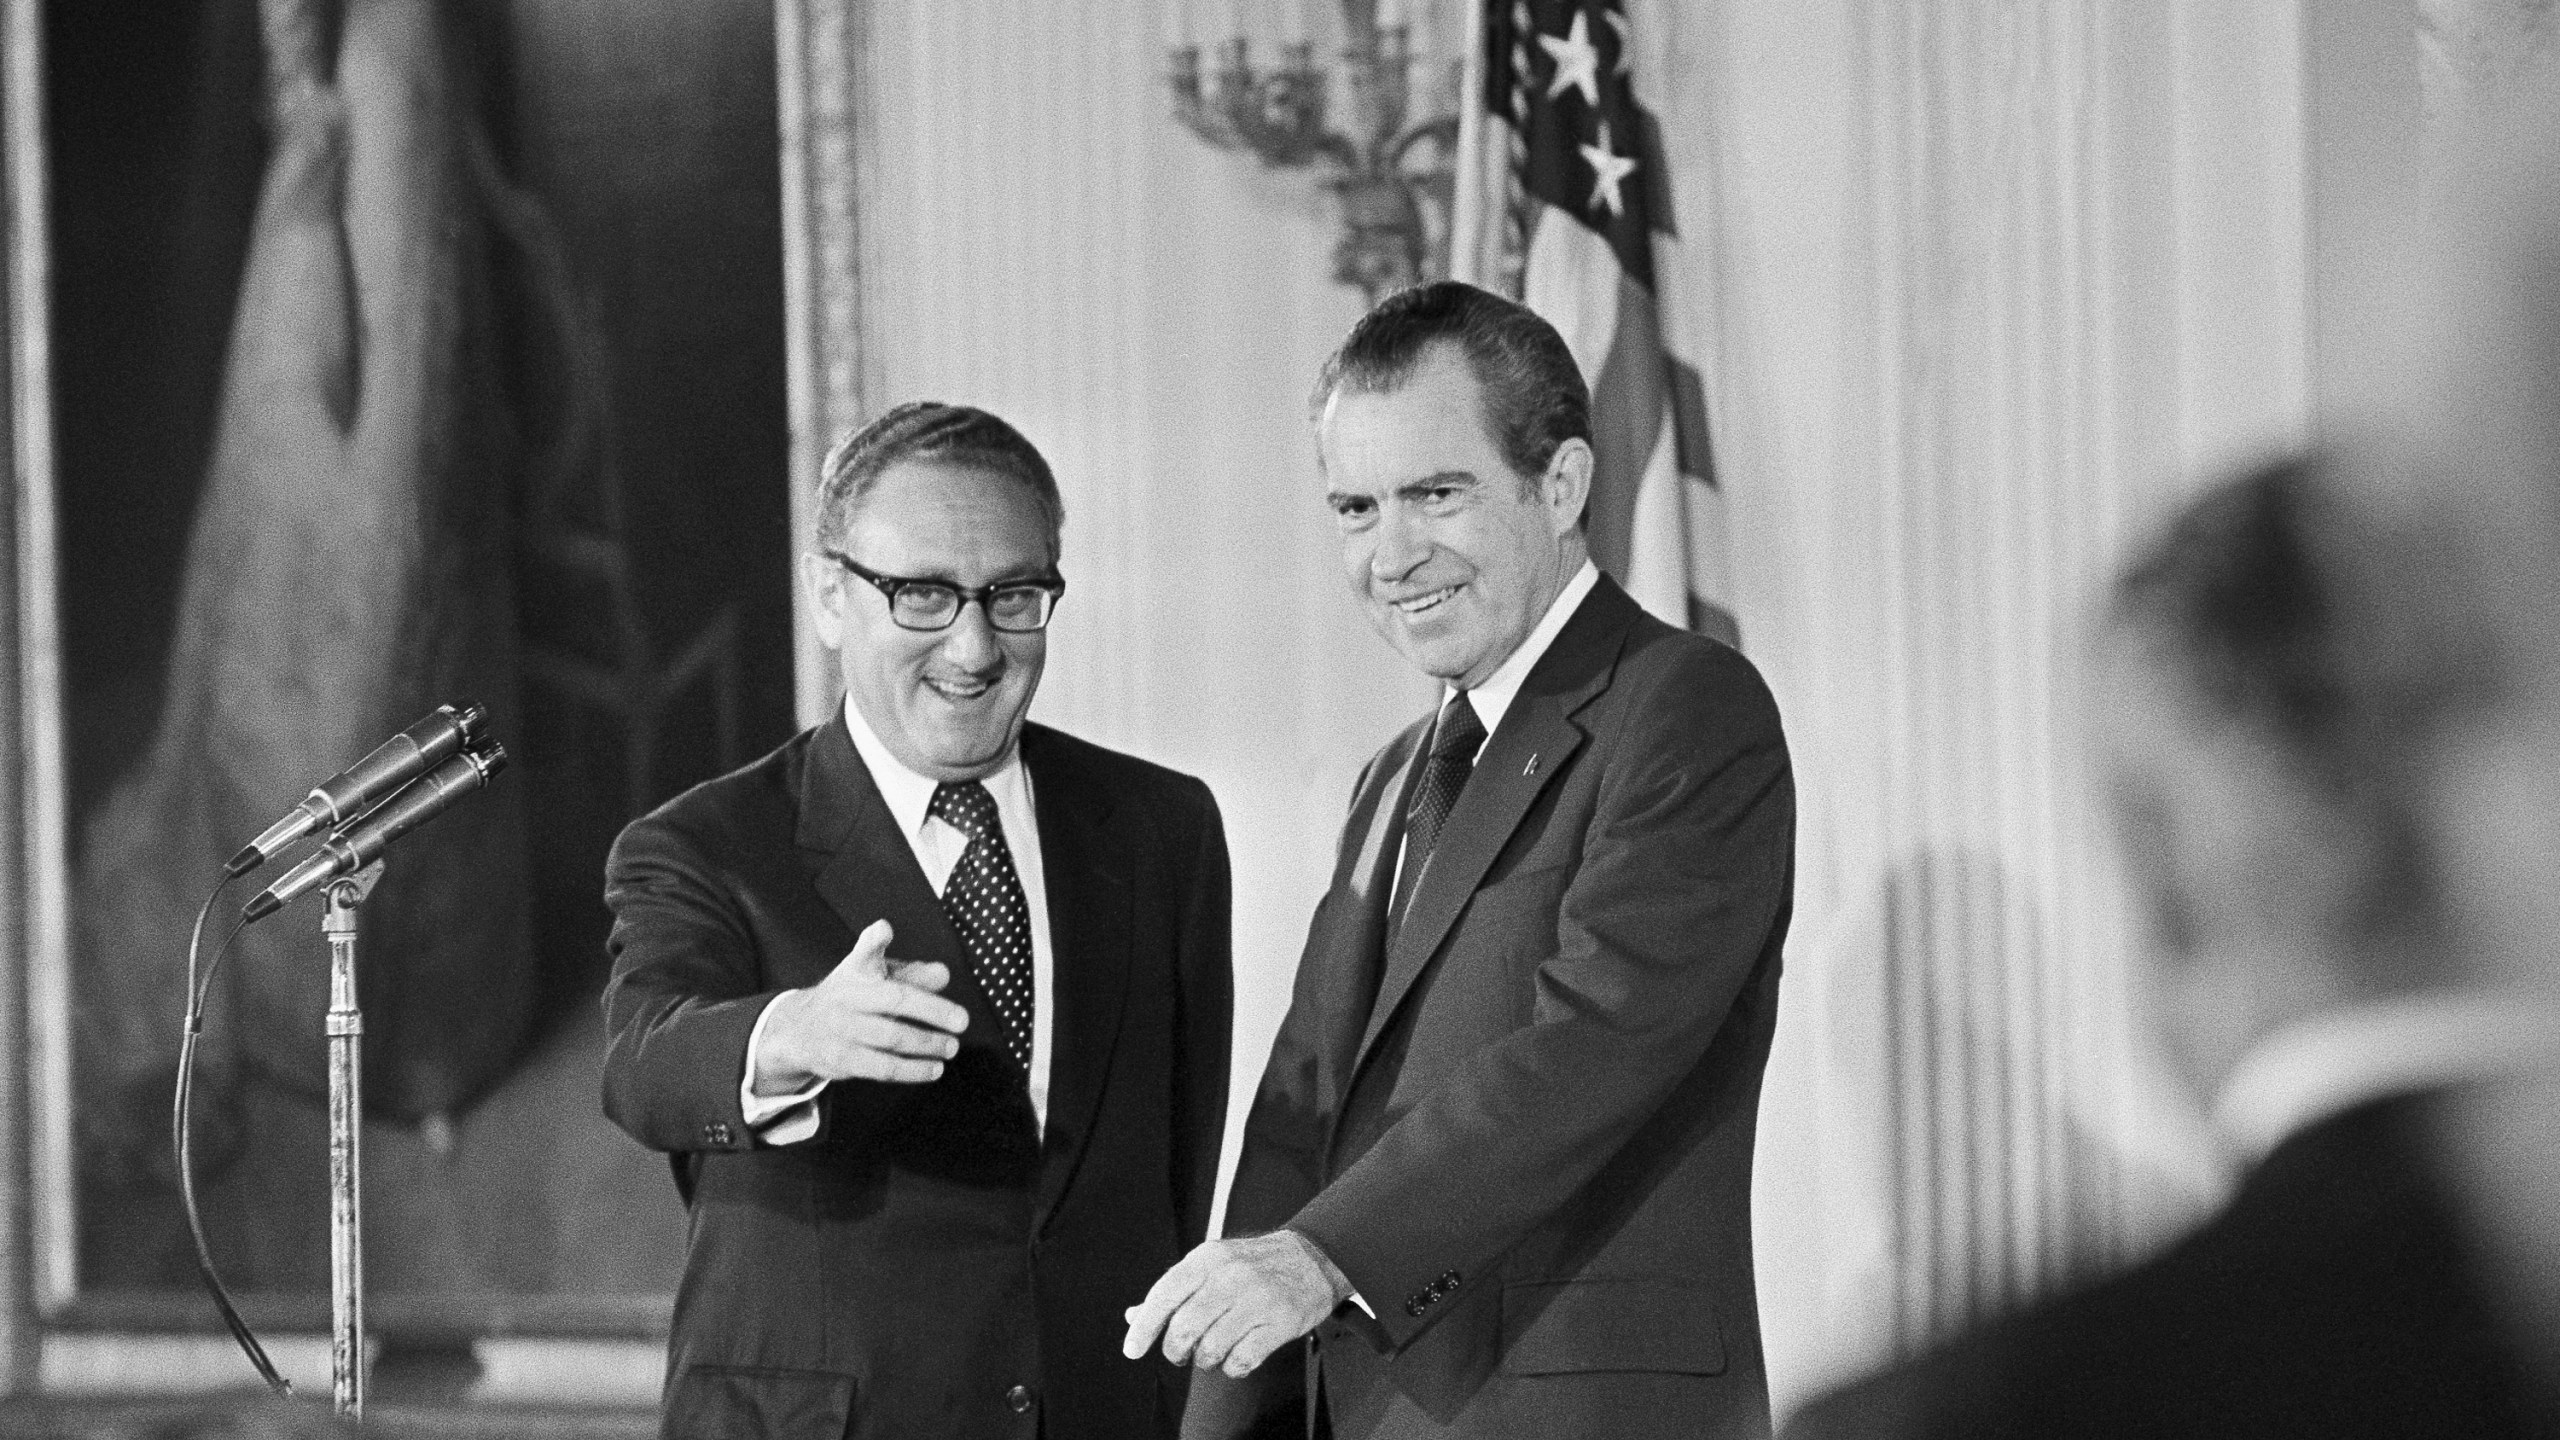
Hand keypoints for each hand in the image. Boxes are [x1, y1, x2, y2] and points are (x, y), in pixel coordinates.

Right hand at [753, 920, 968, 1088]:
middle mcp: (848, 996)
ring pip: (891, 1037)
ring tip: (951, 1047)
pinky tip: (934, 1068)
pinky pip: (883, 1068)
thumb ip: (911, 974)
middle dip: (932, 1010)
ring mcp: (842, 1029)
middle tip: (962, 1020)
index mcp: (857, 970)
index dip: (874, 940)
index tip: (883, 930)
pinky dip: (913, 1070)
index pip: (864, 951)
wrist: (800, 1028)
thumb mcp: (875, 977)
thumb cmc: (852, 997)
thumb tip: (942, 975)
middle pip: (893, 1000)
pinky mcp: (842, 1060)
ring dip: (927, 1044)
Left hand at [1121, 1230, 1350, 1377]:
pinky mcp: (1280, 1322)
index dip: (1145, 1326)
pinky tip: (1237, 1356)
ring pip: (1211, 1349)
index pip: (1164, 1294)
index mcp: (1208, 1258)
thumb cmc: (1253, 1264)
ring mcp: (1257, 1299)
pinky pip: (1242, 1360)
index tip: (1132, 1349)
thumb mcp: (1211, 1263)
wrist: (1312, 1258)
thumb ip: (1174, 1290)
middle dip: (1175, 1351)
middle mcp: (1230, 1276)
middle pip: (1184, 1328)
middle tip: (1181, 1353)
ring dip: (1206, 1359)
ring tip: (1214, 1351)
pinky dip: (1233, 1367)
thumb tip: (1135, 1315)